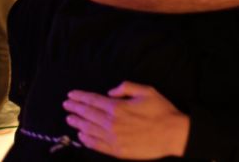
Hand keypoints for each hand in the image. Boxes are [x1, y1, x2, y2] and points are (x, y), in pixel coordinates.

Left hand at [63, 81, 188, 159]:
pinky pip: (97, 145)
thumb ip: (127, 87)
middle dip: (76, 109)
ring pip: (89, 130)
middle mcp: (112, 123)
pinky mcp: (117, 150)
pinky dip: (86, 140)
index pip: (94, 101)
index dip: (81, 97)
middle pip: (88, 114)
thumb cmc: (161, 110)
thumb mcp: (147, 91)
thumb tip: (110, 91)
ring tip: (69, 119)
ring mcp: (113, 138)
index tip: (71, 95)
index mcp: (118, 107)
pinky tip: (81, 137)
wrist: (172, 133)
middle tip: (66, 105)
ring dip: (78, 124)